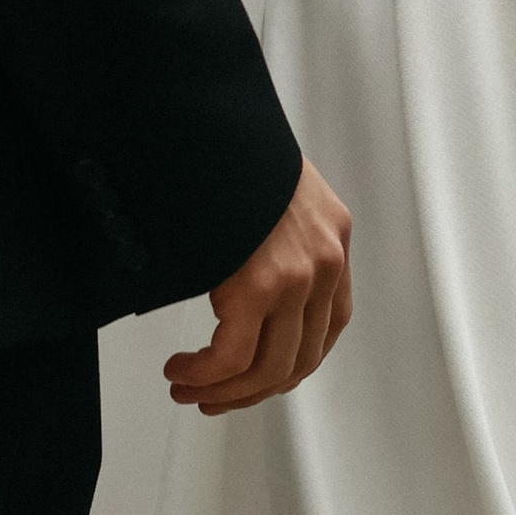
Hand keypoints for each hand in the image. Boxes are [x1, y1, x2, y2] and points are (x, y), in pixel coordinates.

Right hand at [164, 158, 353, 415]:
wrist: (207, 117)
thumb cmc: (230, 150)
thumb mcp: (274, 191)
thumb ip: (279, 235)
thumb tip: (247, 278)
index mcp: (333, 239)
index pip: (328, 328)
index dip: (290, 365)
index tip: (256, 378)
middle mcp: (325, 261)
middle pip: (298, 359)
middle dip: (251, 391)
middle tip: (213, 398)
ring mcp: (296, 276)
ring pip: (266, 369)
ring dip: (223, 391)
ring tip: (188, 388)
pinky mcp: (258, 285)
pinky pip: (232, 357)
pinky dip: (203, 375)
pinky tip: (182, 371)